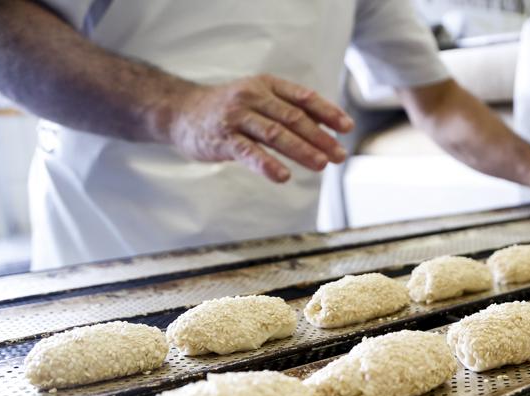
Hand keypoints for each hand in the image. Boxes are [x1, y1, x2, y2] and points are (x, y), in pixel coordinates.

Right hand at [163, 74, 354, 182]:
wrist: (181, 111)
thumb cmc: (230, 110)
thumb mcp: (260, 102)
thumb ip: (289, 113)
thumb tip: (328, 132)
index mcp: (267, 86)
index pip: (303, 98)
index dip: (327, 112)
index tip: (347, 127)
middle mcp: (252, 97)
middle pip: (293, 118)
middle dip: (320, 137)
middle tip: (339, 155)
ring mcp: (236, 117)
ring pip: (275, 133)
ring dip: (301, 149)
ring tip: (321, 164)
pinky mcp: (223, 139)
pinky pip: (249, 152)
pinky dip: (267, 164)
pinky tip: (283, 176)